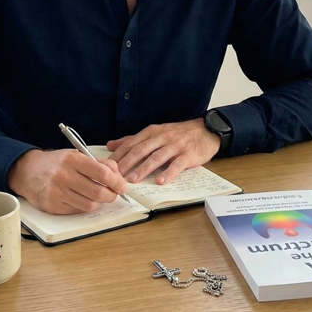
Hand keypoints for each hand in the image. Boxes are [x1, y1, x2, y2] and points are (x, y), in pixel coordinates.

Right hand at [7, 149, 127, 213]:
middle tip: (115, 194)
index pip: (101, 172)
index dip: (116, 181)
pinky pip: (77, 210)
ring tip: (100, 196)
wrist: (27, 171)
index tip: (122, 185)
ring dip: (99, 202)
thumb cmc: (56, 162)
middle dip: (111, 195)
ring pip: (89, 204)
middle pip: (97, 191)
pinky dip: (85, 206)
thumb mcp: (76, 155)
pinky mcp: (52, 206)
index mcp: (72, 160)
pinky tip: (85, 199)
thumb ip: (98, 163)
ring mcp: (57, 192)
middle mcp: (64, 176)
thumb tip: (117, 174)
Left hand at [106, 119, 220, 184]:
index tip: (106, 166)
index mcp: (151, 132)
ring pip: (156, 157)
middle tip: (114, 175)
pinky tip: (160, 181)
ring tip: (132, 180)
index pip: (131, 143)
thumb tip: (111, 145)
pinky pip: (176, 165)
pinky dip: (168, 173)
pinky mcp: (187, 155)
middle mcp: (161, 137)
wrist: (205, 130)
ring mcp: (174, 146)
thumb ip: (133, 140)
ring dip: (143, 169)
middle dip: (126, 163)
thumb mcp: (154, 132)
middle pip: (140, 150)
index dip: (118, 155)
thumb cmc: (178, 134)